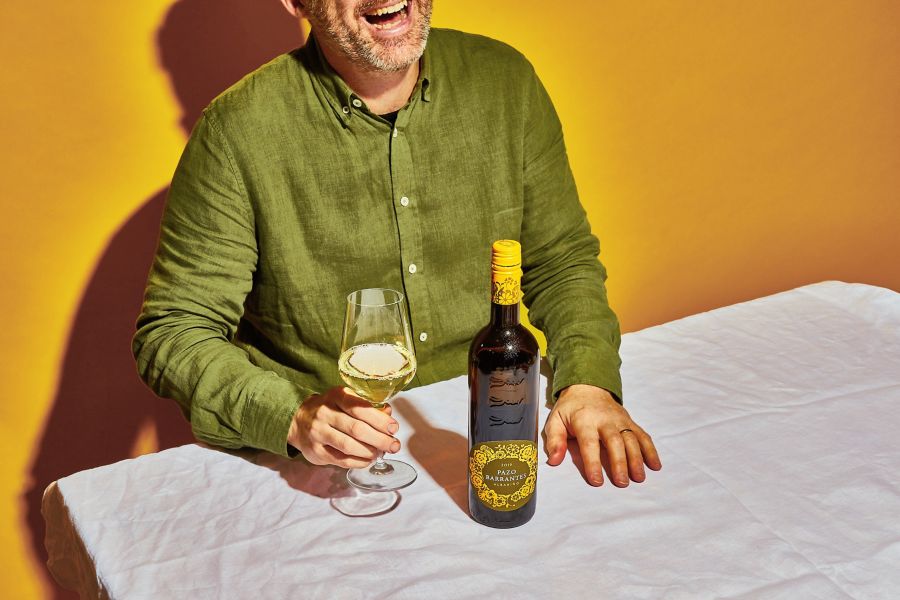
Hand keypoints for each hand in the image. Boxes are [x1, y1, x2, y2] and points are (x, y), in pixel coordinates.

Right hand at [287, 387, 400, 467]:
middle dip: (379, 439)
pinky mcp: (316, 451)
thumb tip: (388, 414)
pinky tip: (368, 460)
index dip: (379, 419)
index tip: (393, 428)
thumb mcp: (345, 400)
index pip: (359, 407)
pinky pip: (341, 460)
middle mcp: (324, 413)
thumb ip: (367, 406)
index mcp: (336, 396)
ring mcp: (318, 433)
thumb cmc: (329, 409)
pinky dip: (358, 461)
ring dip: (369, 452)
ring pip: (348, 446)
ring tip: (381, 453)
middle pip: (356, 429)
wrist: (298, 420)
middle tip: (393, 445)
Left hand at [543, 384, 661, 486]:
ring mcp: (620, 420)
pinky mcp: (630, 422)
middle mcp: (605, 419)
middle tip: (621, 483)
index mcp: (584, 420)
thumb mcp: (555, 420)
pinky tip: (655, 465)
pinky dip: (650, 450)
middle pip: (615, 442)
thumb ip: (554, 440)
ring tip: (639, 478)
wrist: (588, 387)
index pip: (589, 443)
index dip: (593, 462)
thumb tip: (554, 461)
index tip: (596, 481)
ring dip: (637, 459)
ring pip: (631, 439)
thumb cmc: (570, 408)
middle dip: (619, 463)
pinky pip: (642, 436)